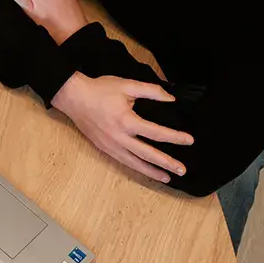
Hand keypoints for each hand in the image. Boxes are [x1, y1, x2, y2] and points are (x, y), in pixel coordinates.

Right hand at [51, 73, 192, 183]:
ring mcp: (111, 146)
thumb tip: (171, 99)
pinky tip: (146, 171)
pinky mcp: (105, 149)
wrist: (74, 97)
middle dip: (167, 163)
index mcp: (127, 121)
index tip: (189, 141)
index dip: (175, 137)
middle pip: (148, 154)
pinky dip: (137, 169)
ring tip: (167, 178)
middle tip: (182, 170)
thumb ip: (151, 91)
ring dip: (152, 172)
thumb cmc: (100, 89)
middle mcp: (120, 138)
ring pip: (135, 163)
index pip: (156, 133)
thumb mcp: (128, 84)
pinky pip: (124, 162)